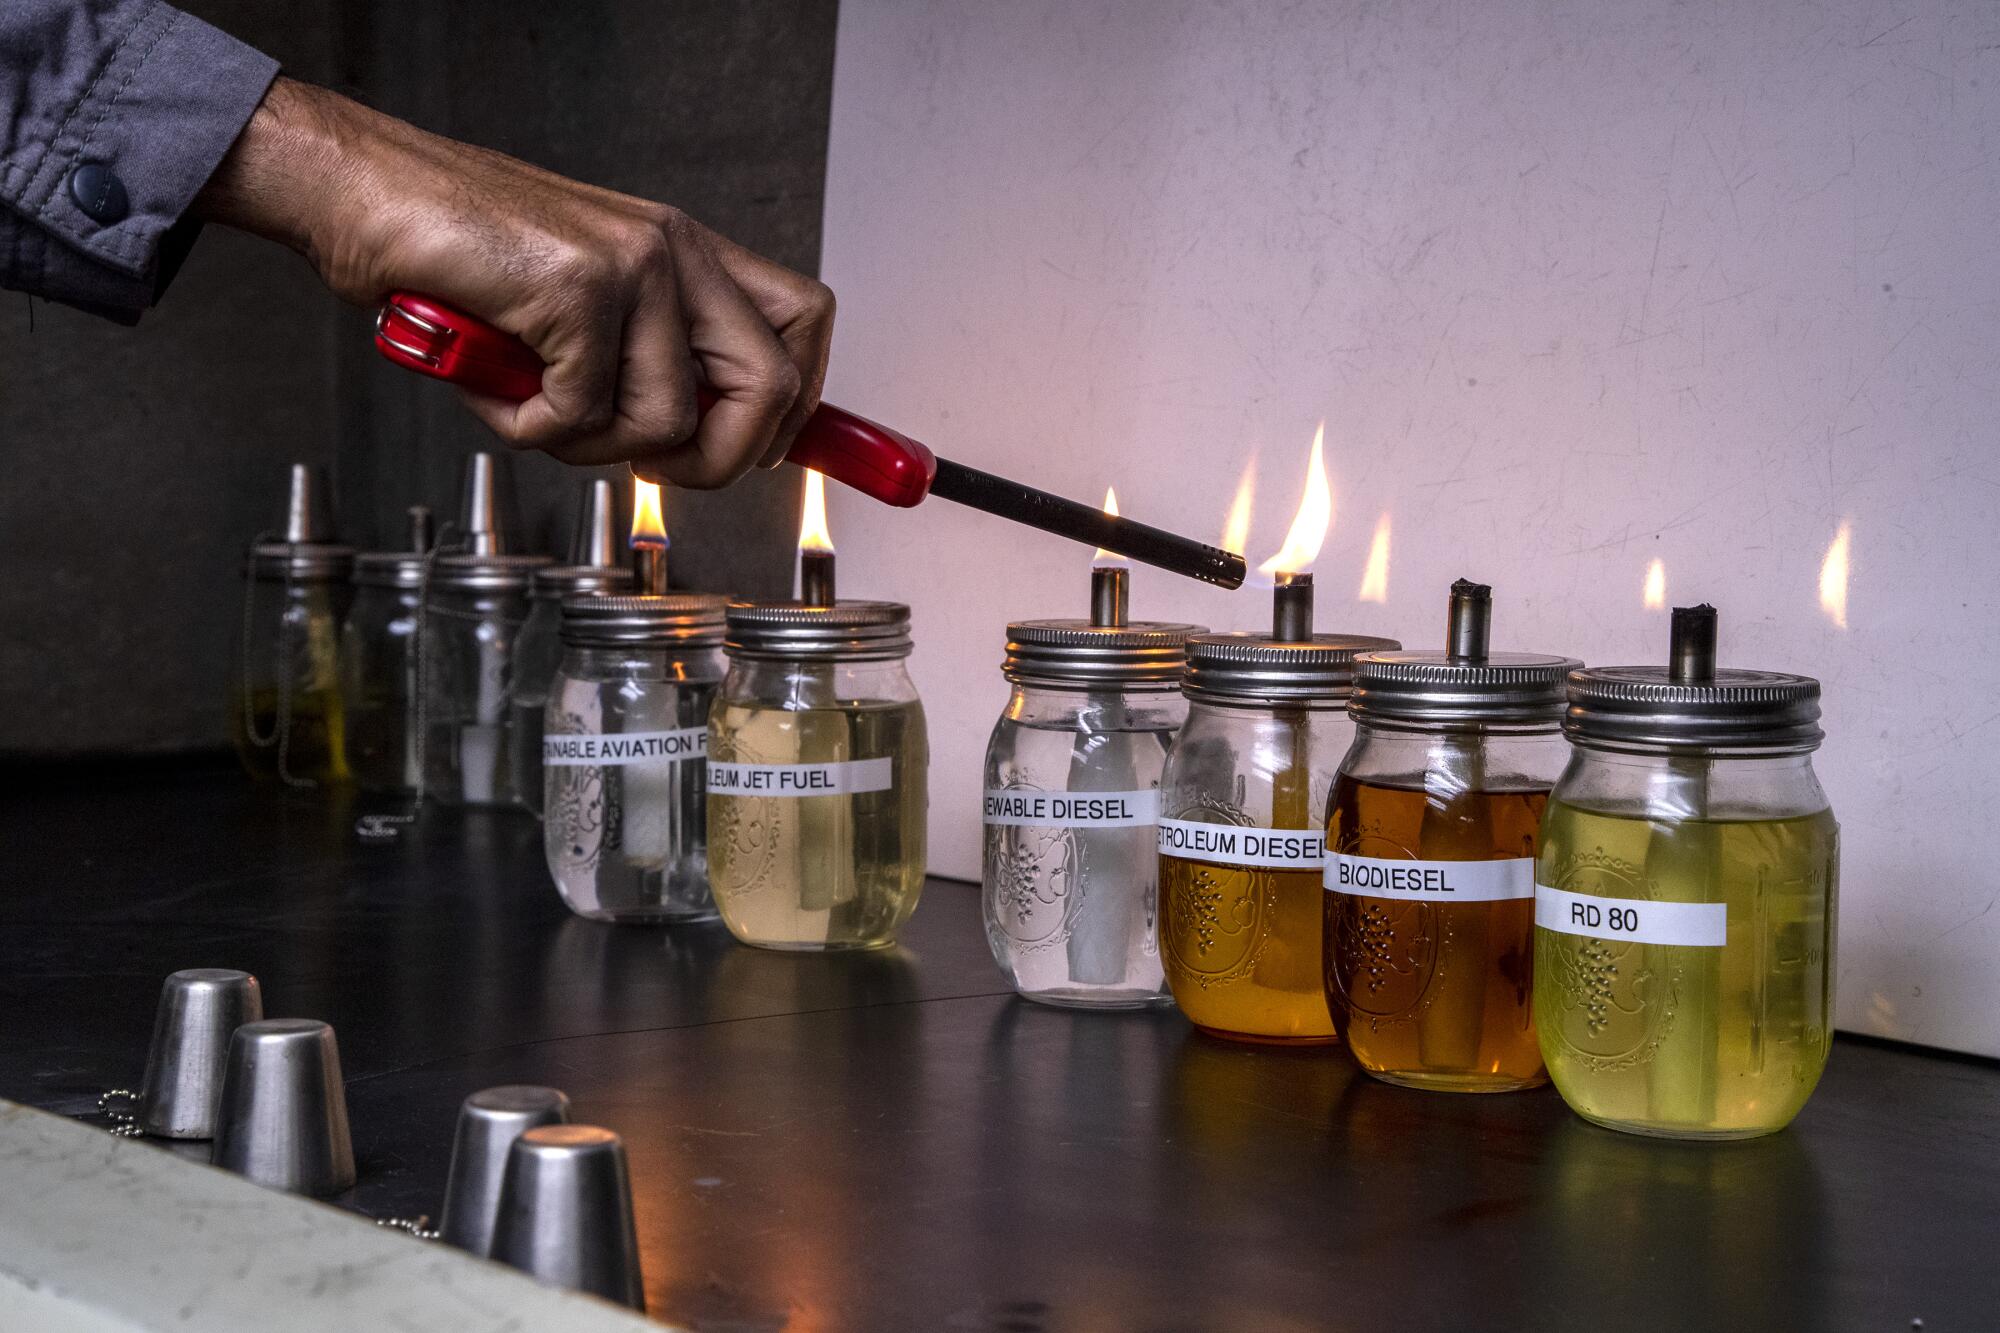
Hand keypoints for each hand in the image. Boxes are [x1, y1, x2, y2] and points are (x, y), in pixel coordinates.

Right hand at [195, 77, 834, 487]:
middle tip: (647, 463)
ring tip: (535, 404)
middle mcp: (675, 249)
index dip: (795, 407)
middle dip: (716, 459)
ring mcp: (633, 263)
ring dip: (593, 446)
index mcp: (688, 252)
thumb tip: (706, 441)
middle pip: (770, 388)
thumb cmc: (464, 256)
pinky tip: (495, 385)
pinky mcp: (578, 287)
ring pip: (668, 421)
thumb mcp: (584, 304)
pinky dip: (528, 426)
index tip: (755, 451)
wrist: (364, 193)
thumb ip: (648, 356)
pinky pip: (580, 415)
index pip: (805, 324)